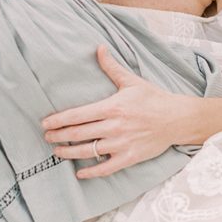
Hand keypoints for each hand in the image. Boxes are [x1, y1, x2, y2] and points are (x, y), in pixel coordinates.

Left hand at [42, 45, 178, 177]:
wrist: (176, 119)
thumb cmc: (153, 98)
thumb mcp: (131, 81)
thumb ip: (111, 67)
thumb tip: (99, 48)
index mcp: (112, 107)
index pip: (77, 115)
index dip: (58, 120)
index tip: (45, 123)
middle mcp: (114, 127)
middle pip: (78, 134)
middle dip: (58, 136)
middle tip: (46, 137)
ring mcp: (121, 144)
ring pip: (88, 151)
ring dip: (68, 153)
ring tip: (57, 152)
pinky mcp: (129, 158)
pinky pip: (105, 168)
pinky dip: (90, 172)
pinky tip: (79, 173)